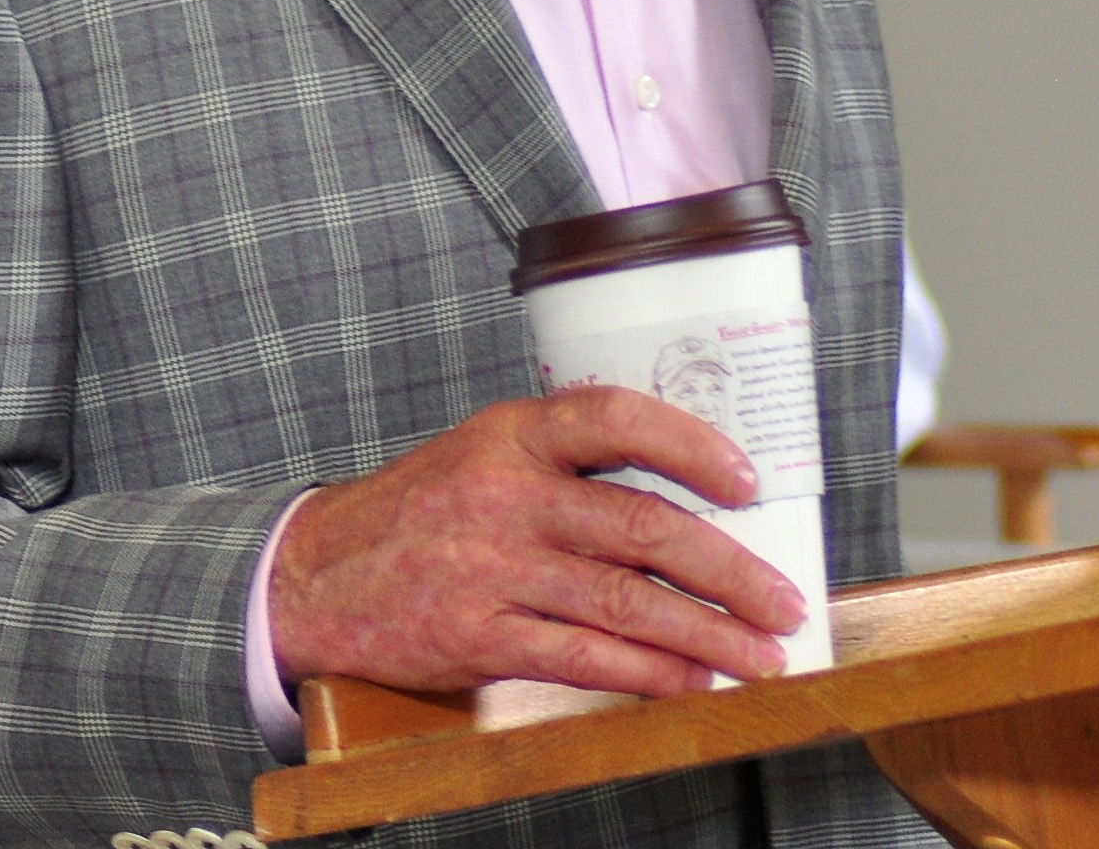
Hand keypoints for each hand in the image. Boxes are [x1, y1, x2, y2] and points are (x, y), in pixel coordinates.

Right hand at [267, 386, 802, 700]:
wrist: (315, 576)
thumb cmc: (419, 515)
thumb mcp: (482, 456)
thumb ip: (565, 469)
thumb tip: (685, 502)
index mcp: (512, 434)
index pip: (615, 417)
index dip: (690, 445)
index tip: (747, 480)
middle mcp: (504, 494)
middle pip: (641, 526)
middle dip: (729, 570)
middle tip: (783, 601)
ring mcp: (489, 567)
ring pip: (623, 602)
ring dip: (705, 634)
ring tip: (759, 655)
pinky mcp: (476, 635)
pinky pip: (580, 658)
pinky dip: (645, 674)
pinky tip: (687, 681)